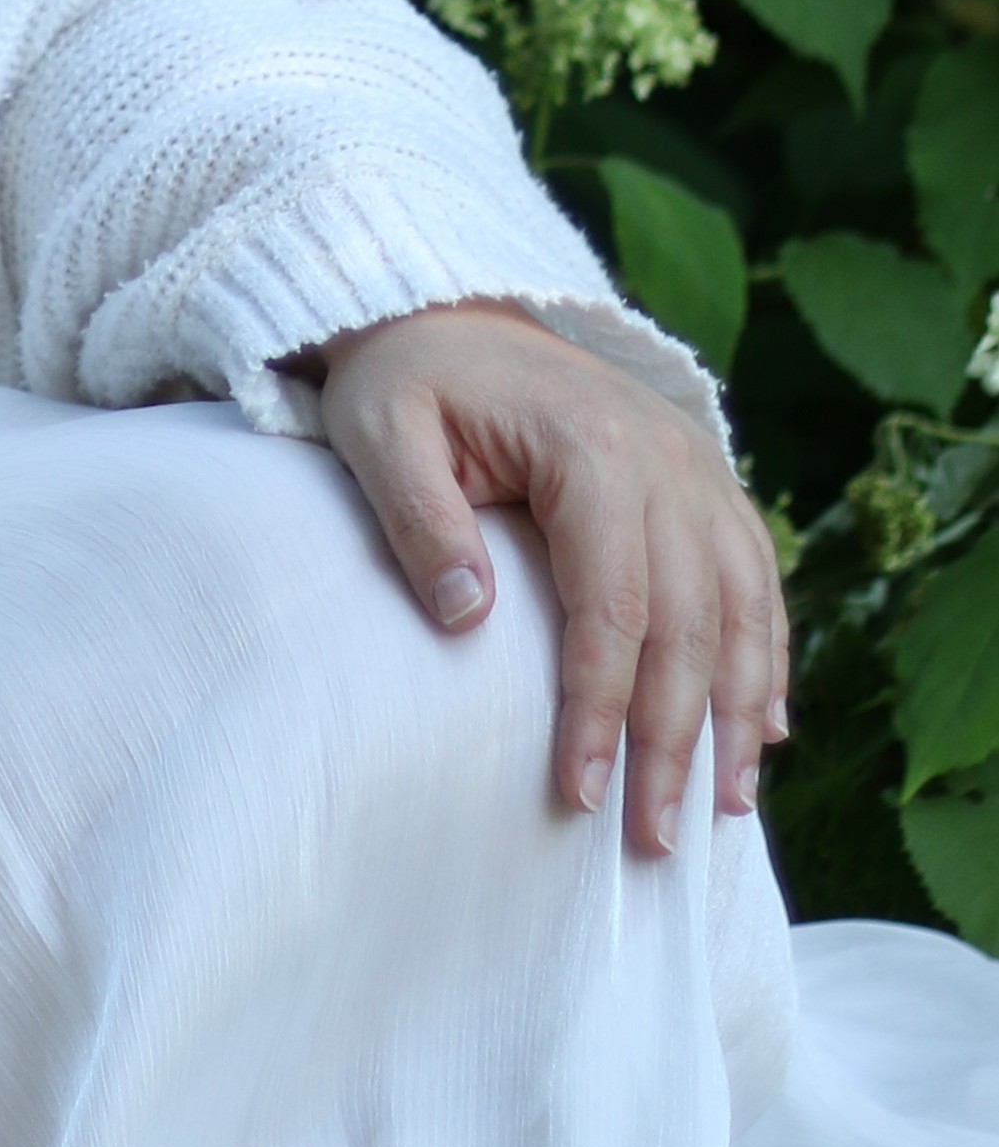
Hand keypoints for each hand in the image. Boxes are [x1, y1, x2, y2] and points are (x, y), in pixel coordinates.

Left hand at [308, 301, 787, 858]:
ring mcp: (695, 466)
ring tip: (726, 807)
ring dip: (740, 712)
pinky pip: (755, 575)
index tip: (584, 793)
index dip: (603, 708)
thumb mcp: (379, 434)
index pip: (613, 605)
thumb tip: (467, 622)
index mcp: (592, 447)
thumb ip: (421, 522)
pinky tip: (767, 726)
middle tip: (655, 838)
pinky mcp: (701, 478)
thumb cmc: (406, 380)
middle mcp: (666, 456)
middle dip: (676, 740)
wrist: (446, 308)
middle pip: (688, 622)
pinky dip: (766, 654)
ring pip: (742, 607)